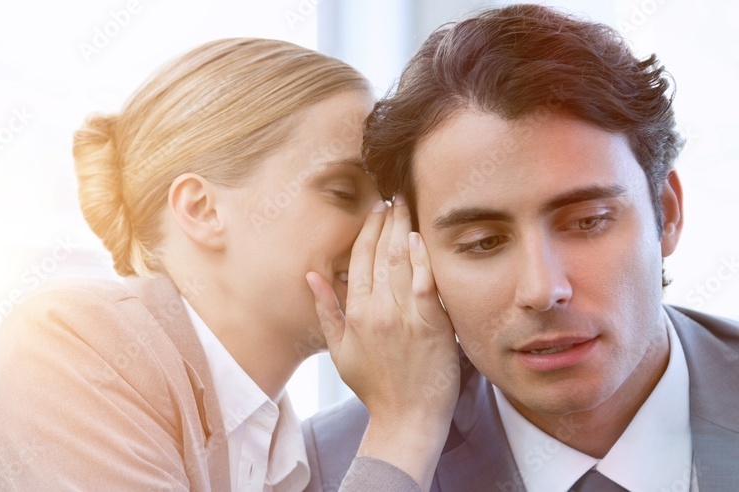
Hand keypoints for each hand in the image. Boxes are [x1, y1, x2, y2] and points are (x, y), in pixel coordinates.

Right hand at [306, 195, 458, 489]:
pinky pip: (426, 283)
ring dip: (404, 230)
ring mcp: (404, 317)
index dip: (367, 231)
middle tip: (395, 197)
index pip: (359, 260)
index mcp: (354, 314)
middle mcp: (376, 310)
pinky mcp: (431, 325)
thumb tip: (311, 276)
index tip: (375, 211)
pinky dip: (423, 259)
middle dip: (387, 221)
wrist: (406, 418)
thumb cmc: (374, 388)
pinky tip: (421, 237)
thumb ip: (326, 311)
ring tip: (408, 206)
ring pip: (402, 262)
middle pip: (381, 254)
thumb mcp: (339, 351)